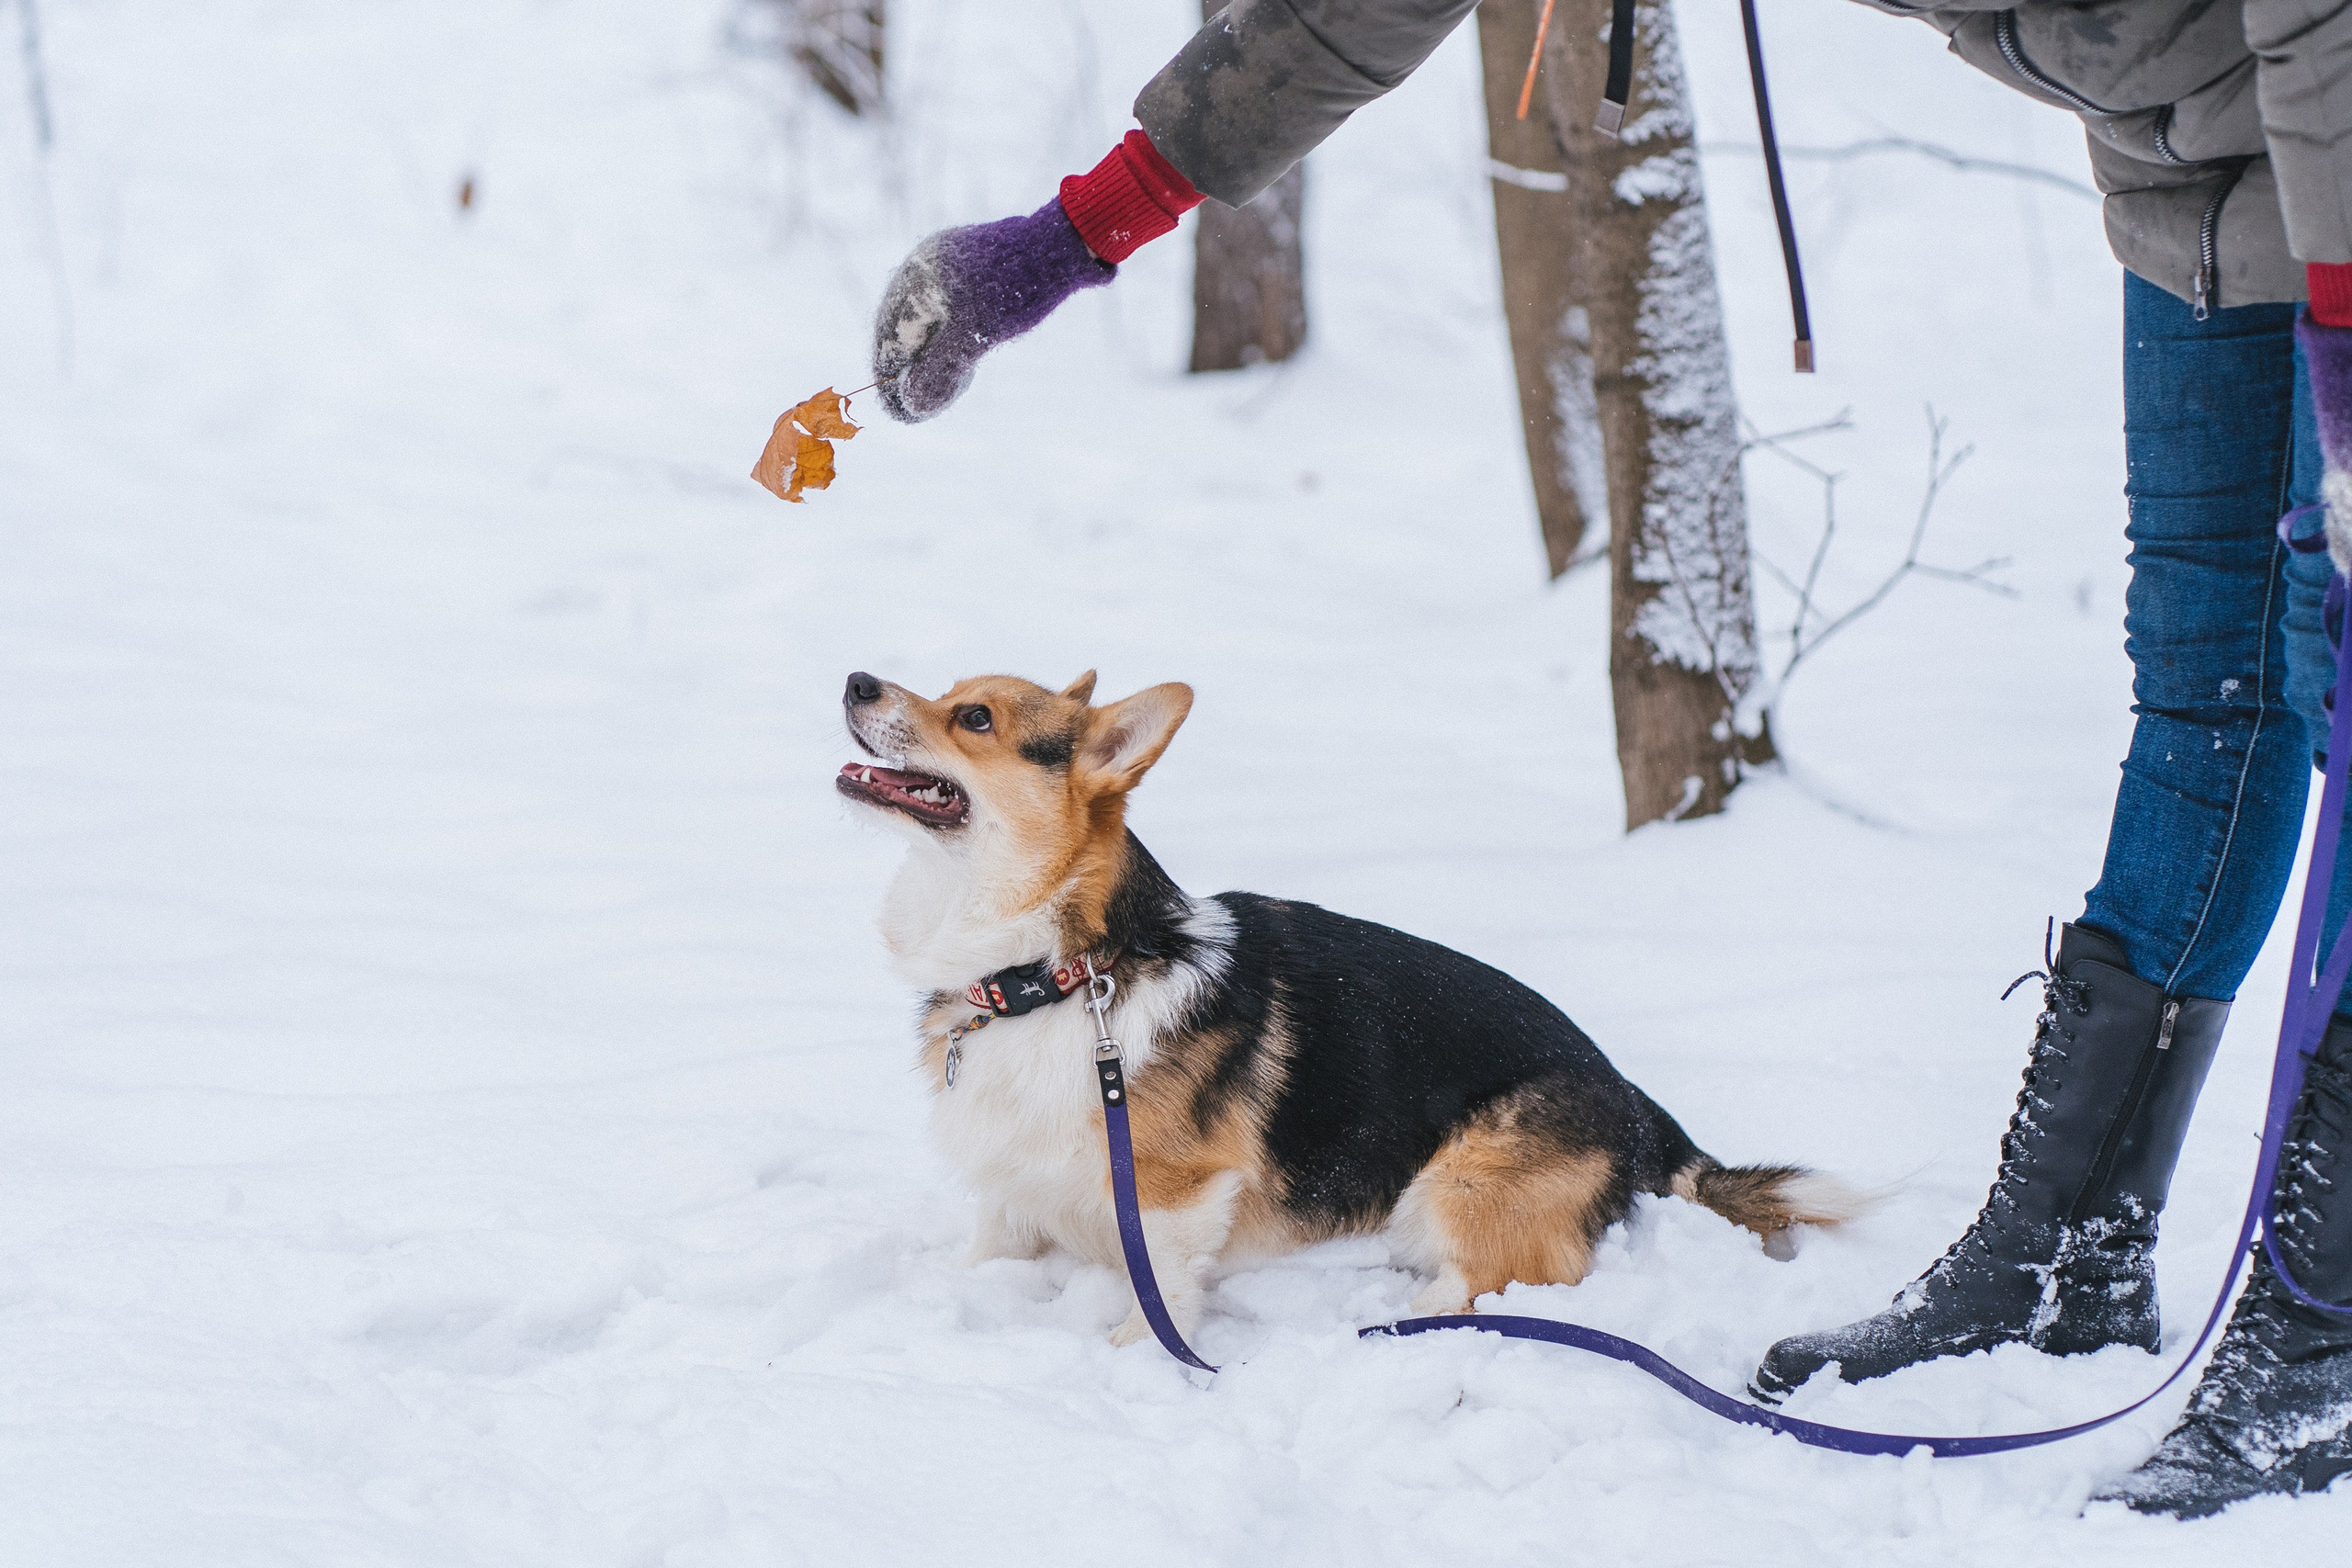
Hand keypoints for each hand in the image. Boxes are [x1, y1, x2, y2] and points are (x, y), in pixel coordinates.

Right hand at [870, 199, 1113, 423]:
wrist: (1064, 243)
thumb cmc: (1015, 287)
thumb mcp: (974, 336)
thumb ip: (940, 369)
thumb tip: (912, 403)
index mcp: (917, 276)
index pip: (889, 332)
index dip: (891, 374)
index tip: (898, 408)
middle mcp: (928, 267)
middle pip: (907, 327)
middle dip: (911, 368)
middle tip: (917, 404)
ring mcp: (952, 267)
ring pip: (932, 320)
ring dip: (933, 356)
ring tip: (940, 389)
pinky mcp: (976, 271)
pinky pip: (952, 311)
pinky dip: (952, 340)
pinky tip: (964, 361)